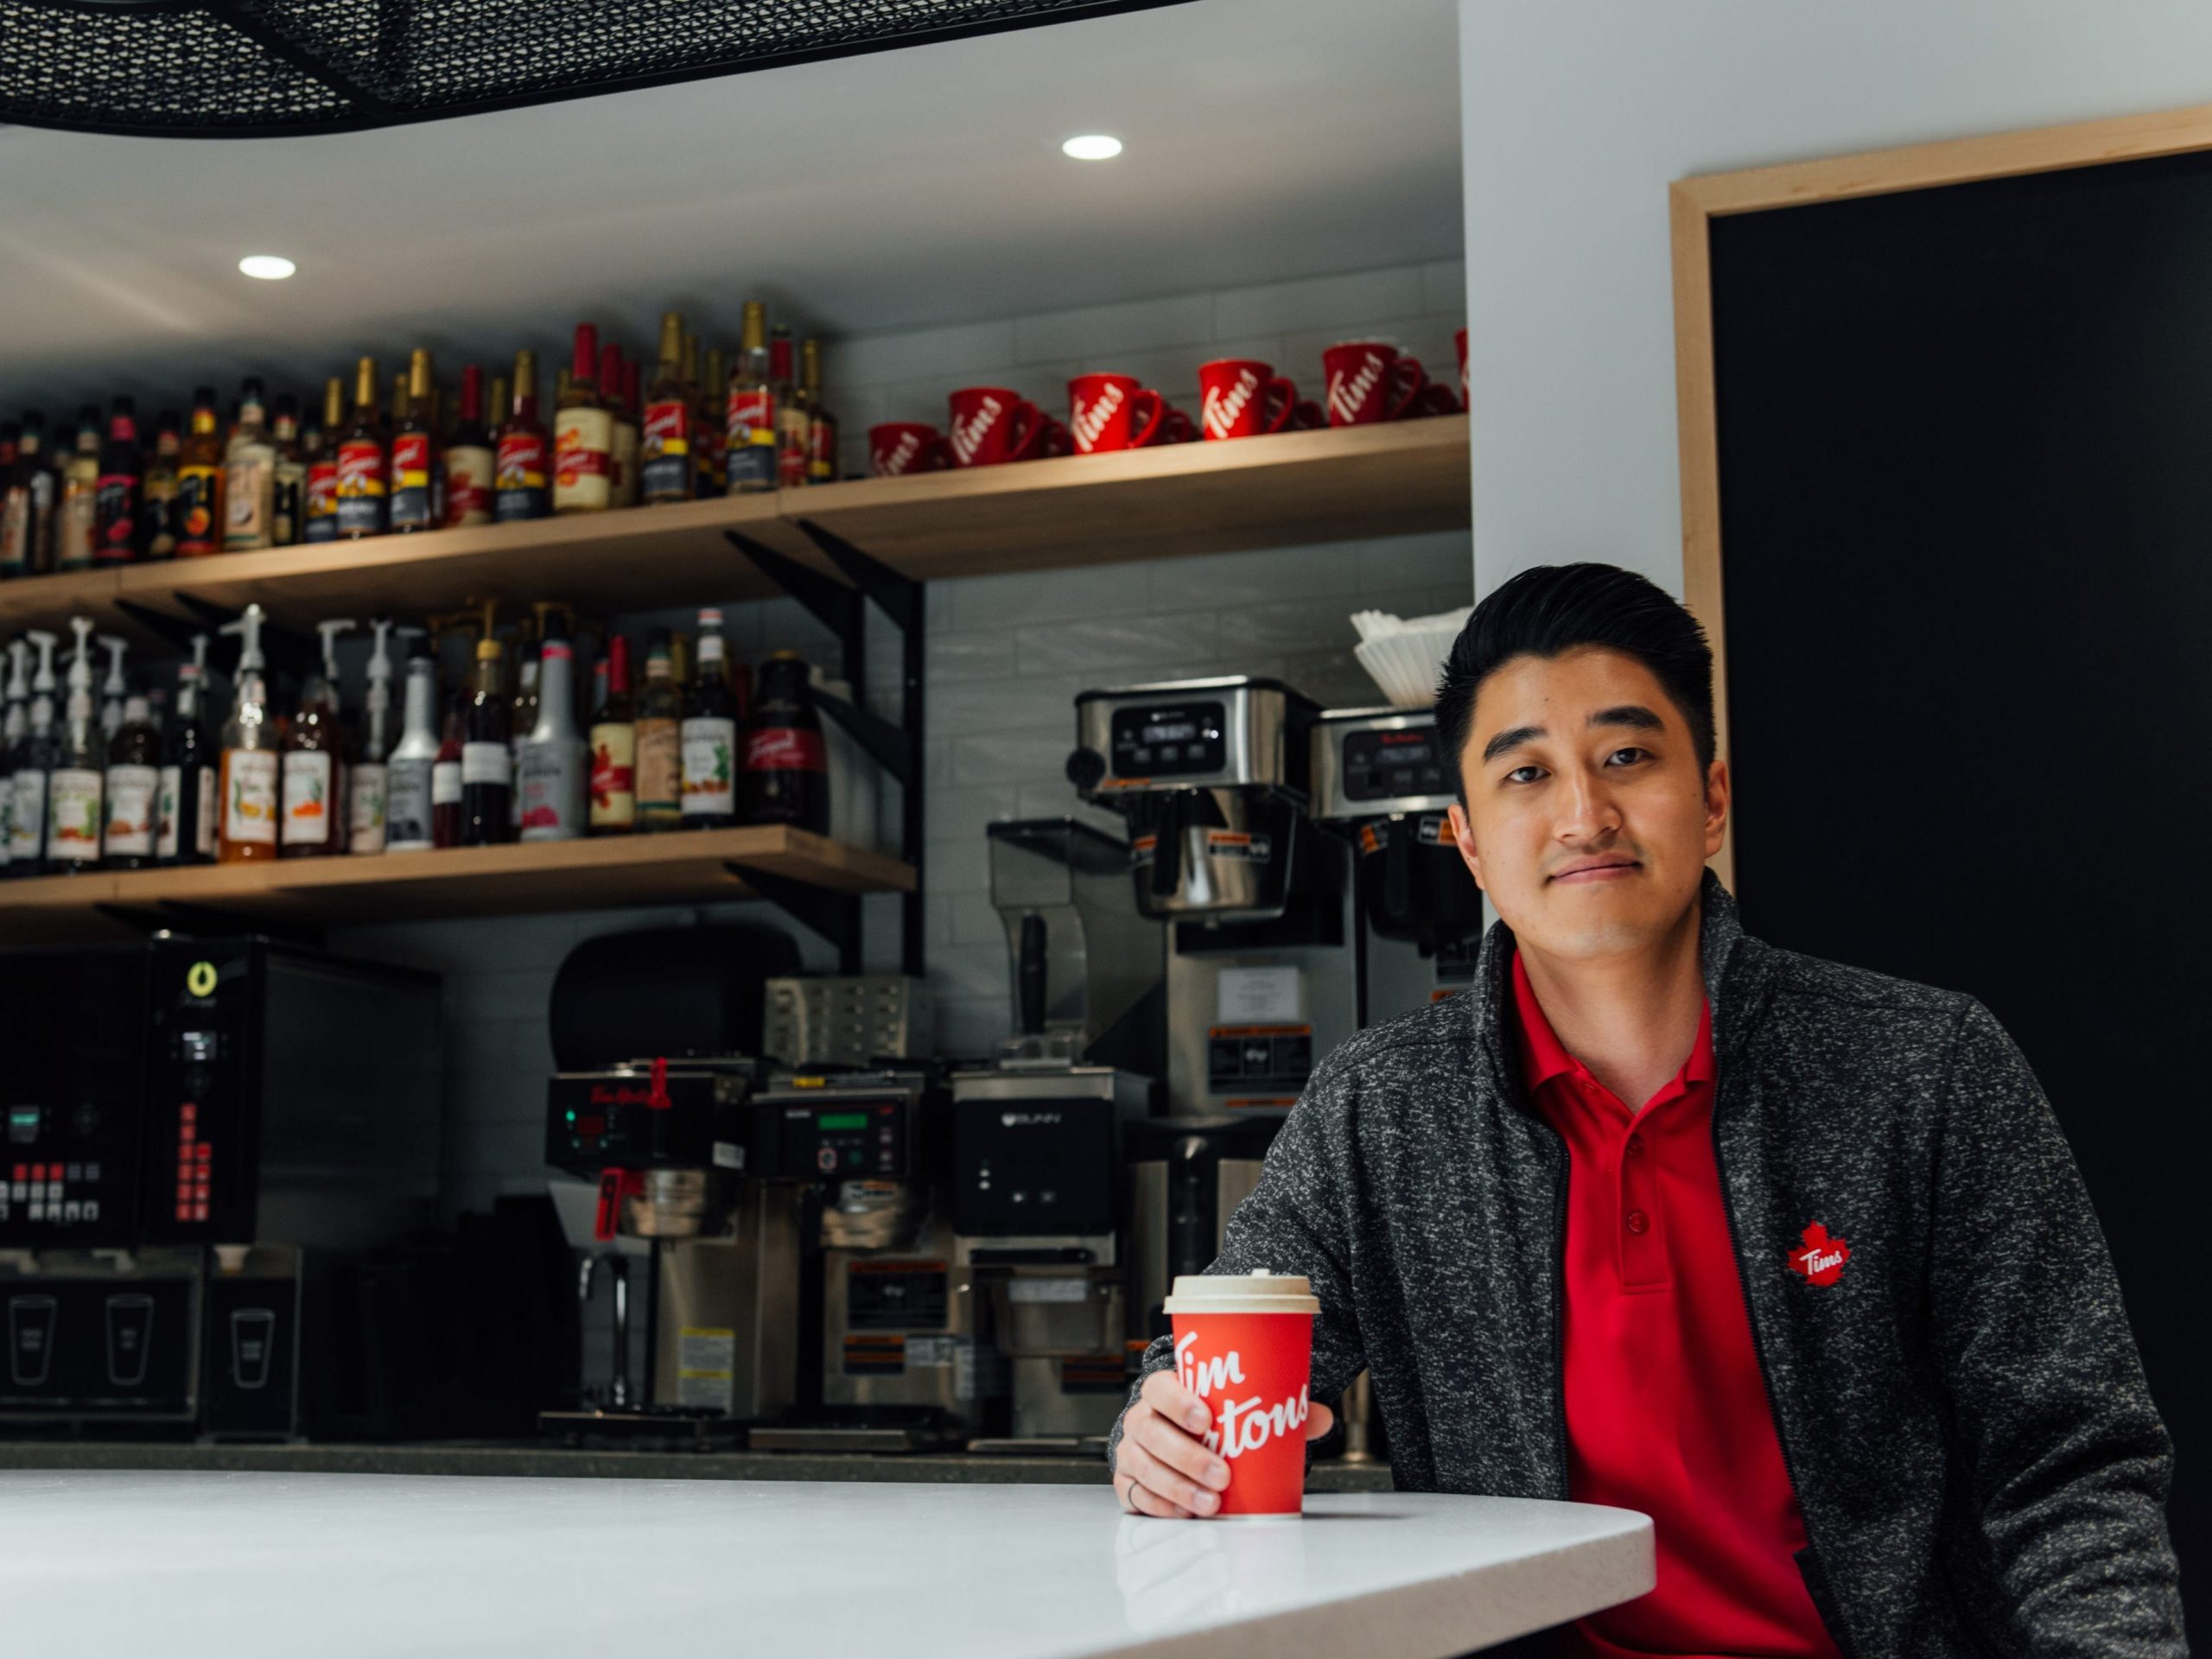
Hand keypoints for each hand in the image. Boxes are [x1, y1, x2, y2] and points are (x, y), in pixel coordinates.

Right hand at [1113, 1369, 1334, 1517]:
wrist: (1173, 1439)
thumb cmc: (1206, 1422)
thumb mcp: (1237, 1411)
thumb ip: (1275, 1410)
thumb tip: (1320, 1418)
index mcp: (1163, 1392)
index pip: (1160, 1388)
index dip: (1178, 1402)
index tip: (1206, 1420)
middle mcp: (1141, 1419)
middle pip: (1152, 1432)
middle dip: (1187, 1455)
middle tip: (1222, 1474)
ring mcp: (1130, 1451)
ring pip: (1144, 1466)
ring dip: (1177, 1486)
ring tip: (1211, 1503)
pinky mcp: (1127, 1483)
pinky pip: (1136, 1495)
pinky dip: (1161, 1506)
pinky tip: (1185, 1513)